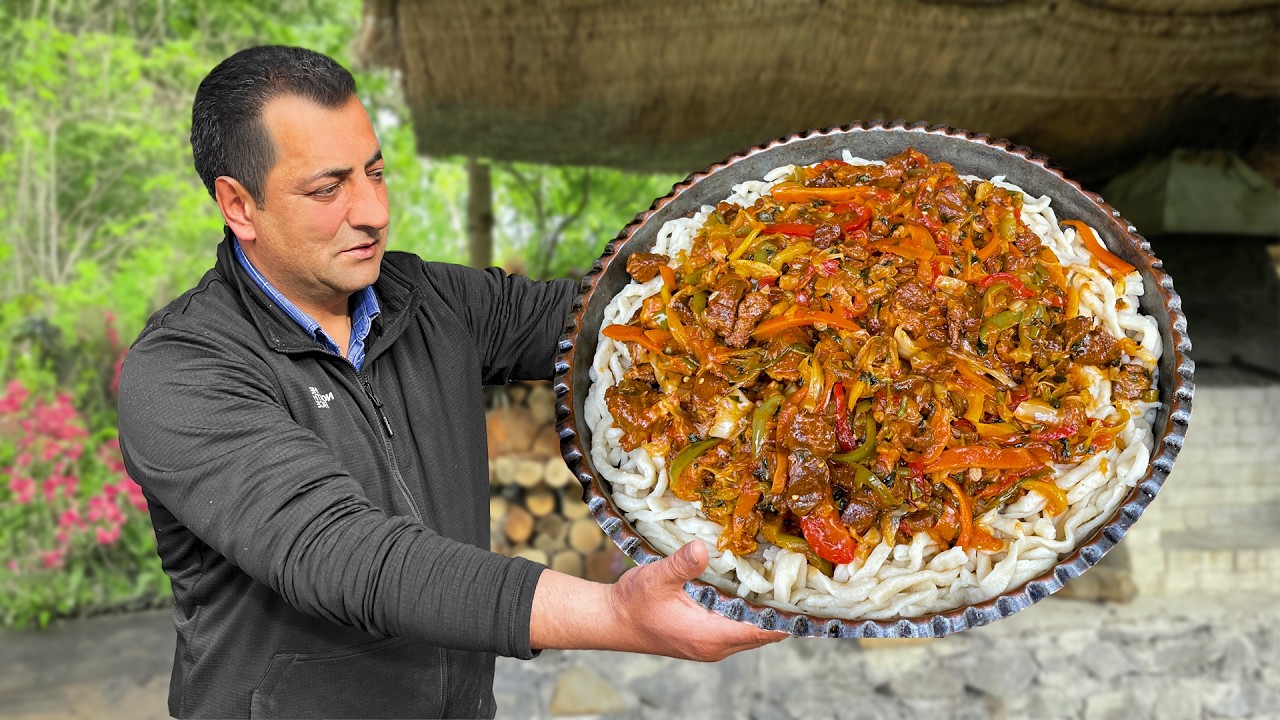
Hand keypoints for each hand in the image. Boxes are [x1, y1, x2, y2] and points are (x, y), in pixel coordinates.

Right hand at [529, 541, 786, 658]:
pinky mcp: (705, 638)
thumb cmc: (633, 603)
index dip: (789, 615)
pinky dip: (753, 612)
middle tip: (809, 580)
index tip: (812, 595)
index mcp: (711, 636)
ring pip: (753, 631)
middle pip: (765, 632)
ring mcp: (712, 644)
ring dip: (770, 612)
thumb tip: (703, 548)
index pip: (764, 630)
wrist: (611, 621)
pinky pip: (740, 628)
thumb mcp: (656, 578)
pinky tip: (758, 590)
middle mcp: (717, 646)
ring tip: (791, 583)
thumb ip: (682, 564)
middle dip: (786, 611)